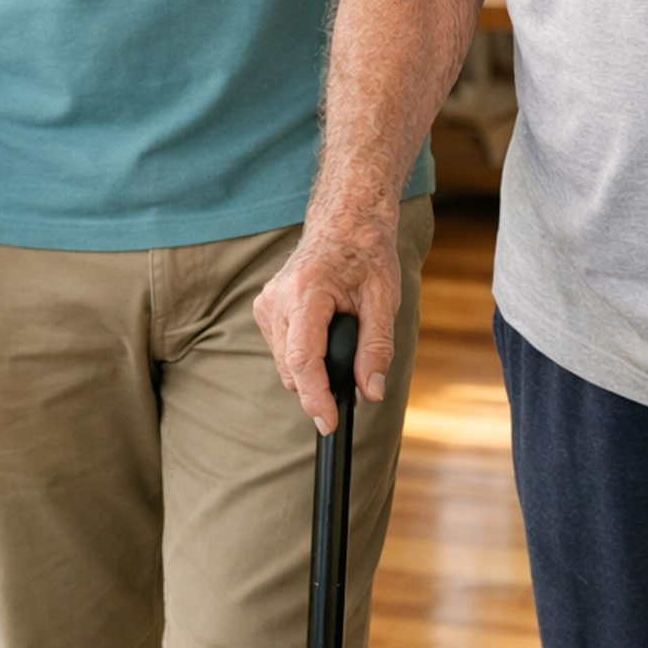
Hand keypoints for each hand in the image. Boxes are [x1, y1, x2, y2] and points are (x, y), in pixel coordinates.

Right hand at [254, 213, 401, 434]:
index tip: (328, 423)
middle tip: (356, 368)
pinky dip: (303, 355)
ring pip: (286, 364)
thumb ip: (377, 348)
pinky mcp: (264, 309)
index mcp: (307, 290)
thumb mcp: (384, 300)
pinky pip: (282, 351)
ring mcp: (266, 303)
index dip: (315, 397)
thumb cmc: (366, 256)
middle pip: (293, 367)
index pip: (302, 358)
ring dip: (312, 368)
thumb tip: (371, 392)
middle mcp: (278, 298)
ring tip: (340, 337)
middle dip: (322, 384)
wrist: (344, 224)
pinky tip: (322, 333)